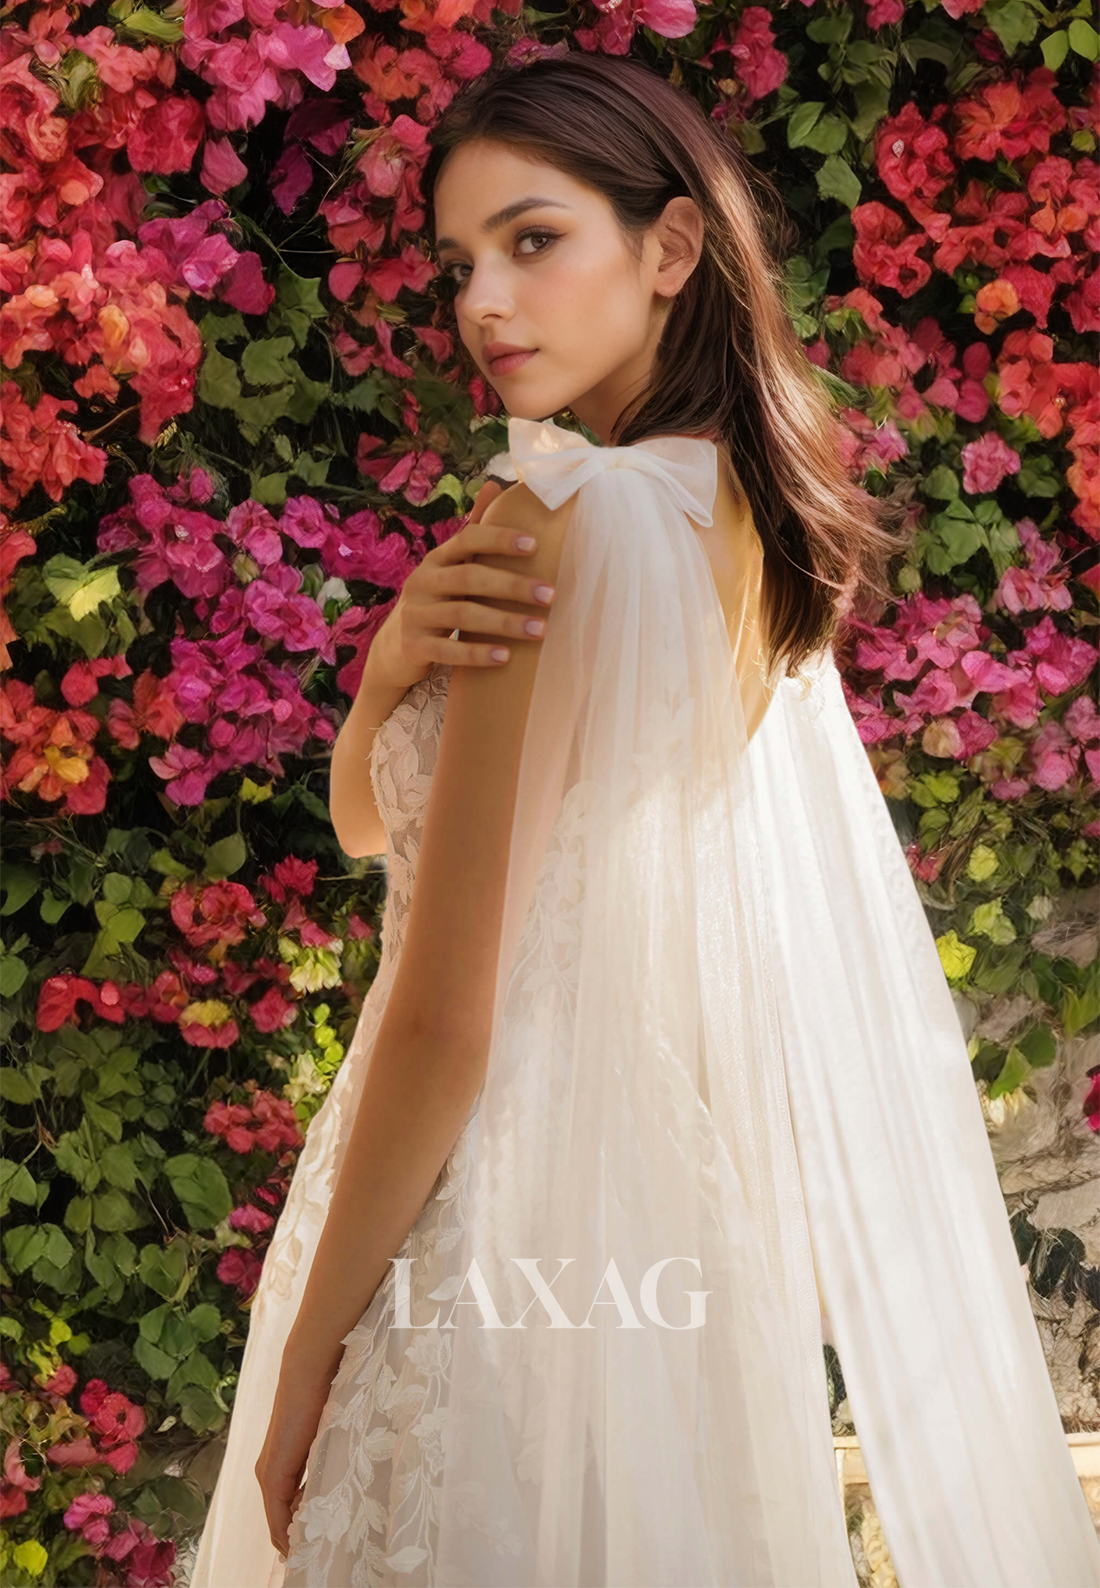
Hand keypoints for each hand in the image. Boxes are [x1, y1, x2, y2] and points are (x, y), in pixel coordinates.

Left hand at [254, 1363, 334, 1558]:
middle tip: (320, 1557)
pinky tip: (304, 1545)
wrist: (310, 1371)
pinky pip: (278, 1516)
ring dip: (297, 1539)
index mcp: (283, 1466)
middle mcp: (269, 1474)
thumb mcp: (330, 1438)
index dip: (303, 1531)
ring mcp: (268, 1475)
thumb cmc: (326, 1397)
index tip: (319, 1547)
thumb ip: (328, 1462)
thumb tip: (340, 1486)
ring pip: (280, 1522)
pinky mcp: (272, 1474)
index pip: (289, 1511)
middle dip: (300, 1539)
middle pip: (283, 1521)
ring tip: (316, 1554)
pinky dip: (289, 1533)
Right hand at [365, 479, 555, 695]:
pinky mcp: (414, 647)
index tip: (535, 545)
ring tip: (539, 630)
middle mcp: (422, 582)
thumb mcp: (448, 567)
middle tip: (550, 595)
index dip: (499, 539)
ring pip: (463, 614)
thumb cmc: (434, 602)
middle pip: (470, 577)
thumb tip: (495, 485)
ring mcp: (415, 615)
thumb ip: (473, 534)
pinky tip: (505, 657)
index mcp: (436, 560)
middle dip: (513, 585)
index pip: (467, 539)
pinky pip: (448, 650)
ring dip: (504, 622)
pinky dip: (478, 654)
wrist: (393, 650)